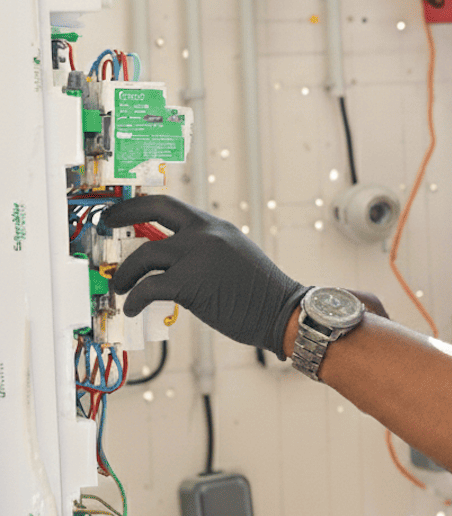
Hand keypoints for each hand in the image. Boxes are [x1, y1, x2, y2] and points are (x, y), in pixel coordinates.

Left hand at [104, 195, 309, 355]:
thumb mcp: (233, 255)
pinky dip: (134, 299)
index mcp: (214, 226)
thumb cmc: (259, 292)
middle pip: (152, 211)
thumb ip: (203, 249)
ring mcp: (197, 256)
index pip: (169, 204)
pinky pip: (147, 288)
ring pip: (143, 255)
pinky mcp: (190, 284)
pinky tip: (134, 308)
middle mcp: (205, 234)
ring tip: (121, 286)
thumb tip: (168, 260)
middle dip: (122, 214)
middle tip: (105, 224)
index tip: (121, 211)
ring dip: (125, 273)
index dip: (138, 205)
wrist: (281, 311)